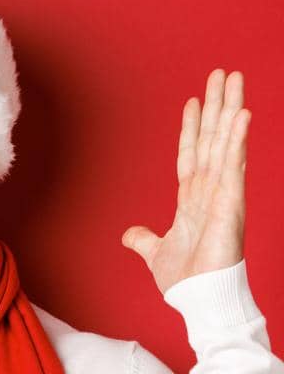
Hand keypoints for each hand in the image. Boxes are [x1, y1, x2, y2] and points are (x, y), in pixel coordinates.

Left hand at [122, 69, 251, 293]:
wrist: (199, 300)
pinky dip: (238, 140)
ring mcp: (223, 194)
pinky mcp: (232, 203)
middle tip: (223, 73)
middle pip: (213, 139)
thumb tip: (130, 235)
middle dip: (217, 106)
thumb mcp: (156, 254)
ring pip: (226, 142)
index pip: (192, 154)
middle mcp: (210, 191)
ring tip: (234, 80)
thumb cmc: (185, 280)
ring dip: (230, 110)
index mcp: (192, 199)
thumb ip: (144, 240)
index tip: (192, 102)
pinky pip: (235, 165)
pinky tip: (242, 115)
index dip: (192, 128)